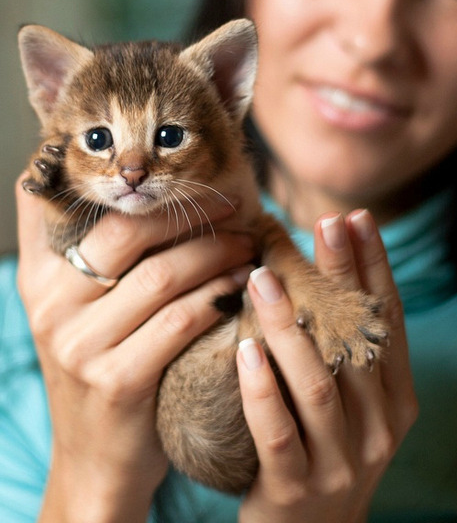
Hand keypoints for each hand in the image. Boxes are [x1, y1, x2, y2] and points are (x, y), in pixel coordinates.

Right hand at [15, 176, 253, 522]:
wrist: (95, 457)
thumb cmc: (100, 367)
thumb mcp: (77, 311)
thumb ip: (91, 255)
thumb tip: (137, 191)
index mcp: (40, 278)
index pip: (56, 204)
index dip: (114, 177)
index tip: (169, 166)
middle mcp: (53, 306)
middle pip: (127, 232)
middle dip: (188, 212)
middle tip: (231, 205)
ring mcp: (81, 345)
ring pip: (163, 274)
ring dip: (216, 252)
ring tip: (248, 241)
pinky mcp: (118, 381)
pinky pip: (181, 320)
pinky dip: (219, 294)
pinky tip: (242, 284)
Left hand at [236, 209, 417, 522]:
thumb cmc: (322, 450)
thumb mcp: (346, 402)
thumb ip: (340, 348)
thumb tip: (314, 270)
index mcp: (395, 400)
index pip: (389, 321)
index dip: (374, 267)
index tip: (356, 220)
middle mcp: (379, 427)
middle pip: (357, 341)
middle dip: (340, 279)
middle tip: (321, 224)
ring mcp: (341, 461)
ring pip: (318, 382)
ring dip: (290, 326)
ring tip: (262, 277)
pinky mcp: (297, 489)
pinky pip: (278, 432)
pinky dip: (262, 389)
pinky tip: (244, 349)